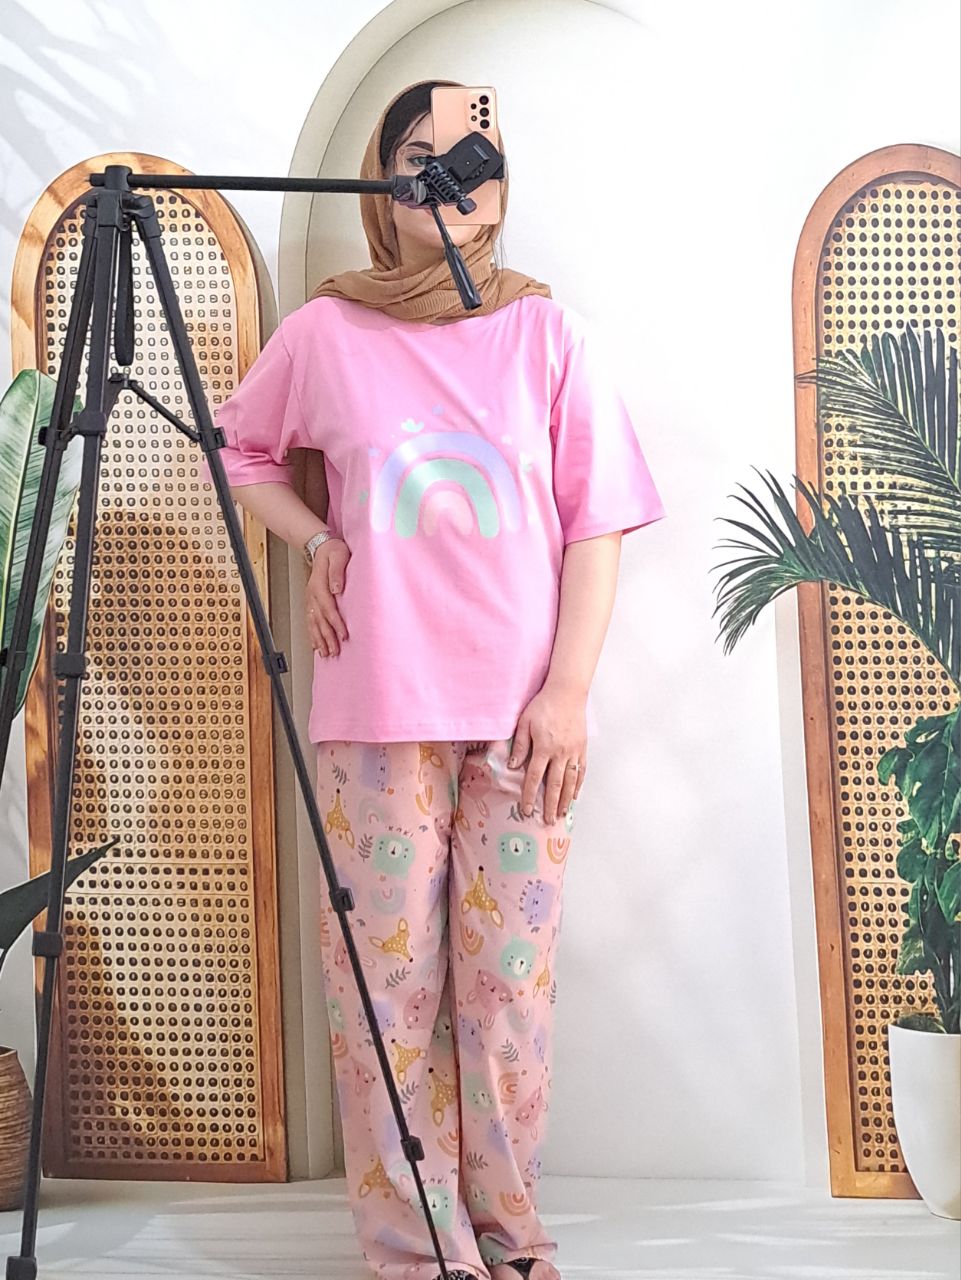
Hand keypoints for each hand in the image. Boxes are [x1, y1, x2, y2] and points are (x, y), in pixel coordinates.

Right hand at [307, 537, 350, 656]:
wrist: (321, 546)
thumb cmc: (333, 551)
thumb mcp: (338, 555)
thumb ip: (337, 571)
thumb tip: (336, 589)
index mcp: (319, 585)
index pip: (329, 608)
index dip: (336, 623)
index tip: (343, 635)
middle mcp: (312, 594)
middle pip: (320, 620)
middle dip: (327, 638)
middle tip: (334, 652)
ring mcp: (310, 599)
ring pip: (313, 623)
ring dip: (318, 639)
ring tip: (324, 653)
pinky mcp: (311, 601)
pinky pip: (310, 620)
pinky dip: (312, 634)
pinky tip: (315, 644)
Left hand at [507, 684, 586, 823]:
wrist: (567, 693)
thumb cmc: (543, 705)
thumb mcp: (524, 723)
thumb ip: (519, 745)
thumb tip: (513, 766)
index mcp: (544, 748)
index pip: (534, 777)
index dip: (529, 795)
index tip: (526, 810)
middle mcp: (560, 753)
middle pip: (554, 785)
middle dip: (550, 805)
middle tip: (548, 820)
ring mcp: (574, 752)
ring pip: (570, 781)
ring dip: (566, 799)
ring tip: (562, 813)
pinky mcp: (582, 748)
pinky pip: (581, 771)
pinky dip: (578, 785)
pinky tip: (575, 795)